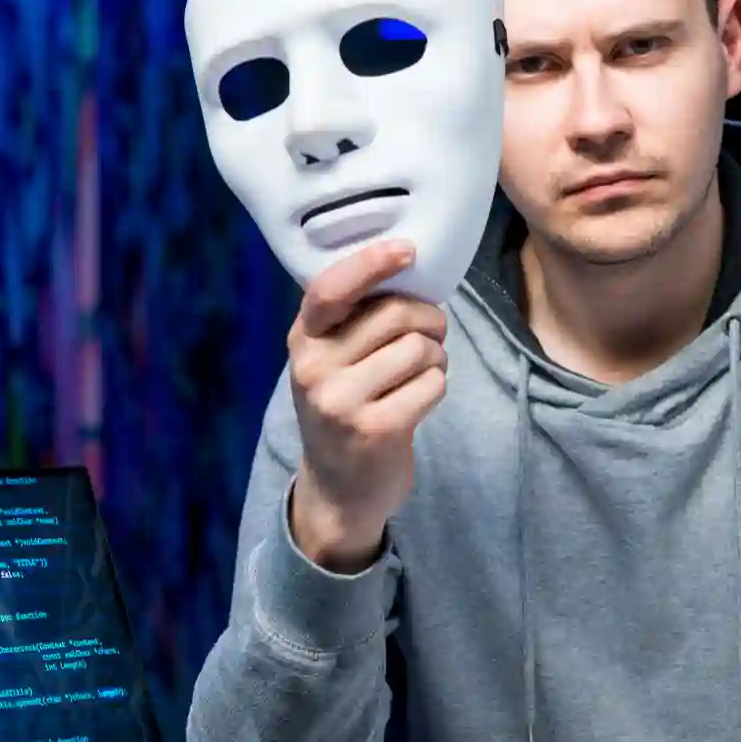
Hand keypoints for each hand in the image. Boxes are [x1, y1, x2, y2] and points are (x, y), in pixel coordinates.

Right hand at [287, 240, 448, 572]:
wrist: (338, 490)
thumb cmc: (346, 408)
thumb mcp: (331, 361)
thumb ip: (355, 319)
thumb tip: (409, 268)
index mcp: (303, 339)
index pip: (330, 288)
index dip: (372, 263)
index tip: (407, 251)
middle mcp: (315, 367)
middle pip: (395, 314)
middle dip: (428, 321)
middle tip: (429, 337)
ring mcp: (342, 401)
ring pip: (419, 348)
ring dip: (435, 357)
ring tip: (420, 373)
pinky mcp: (376, 429)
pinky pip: (432, 383)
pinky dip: (436, 387)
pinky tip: (417, 401)